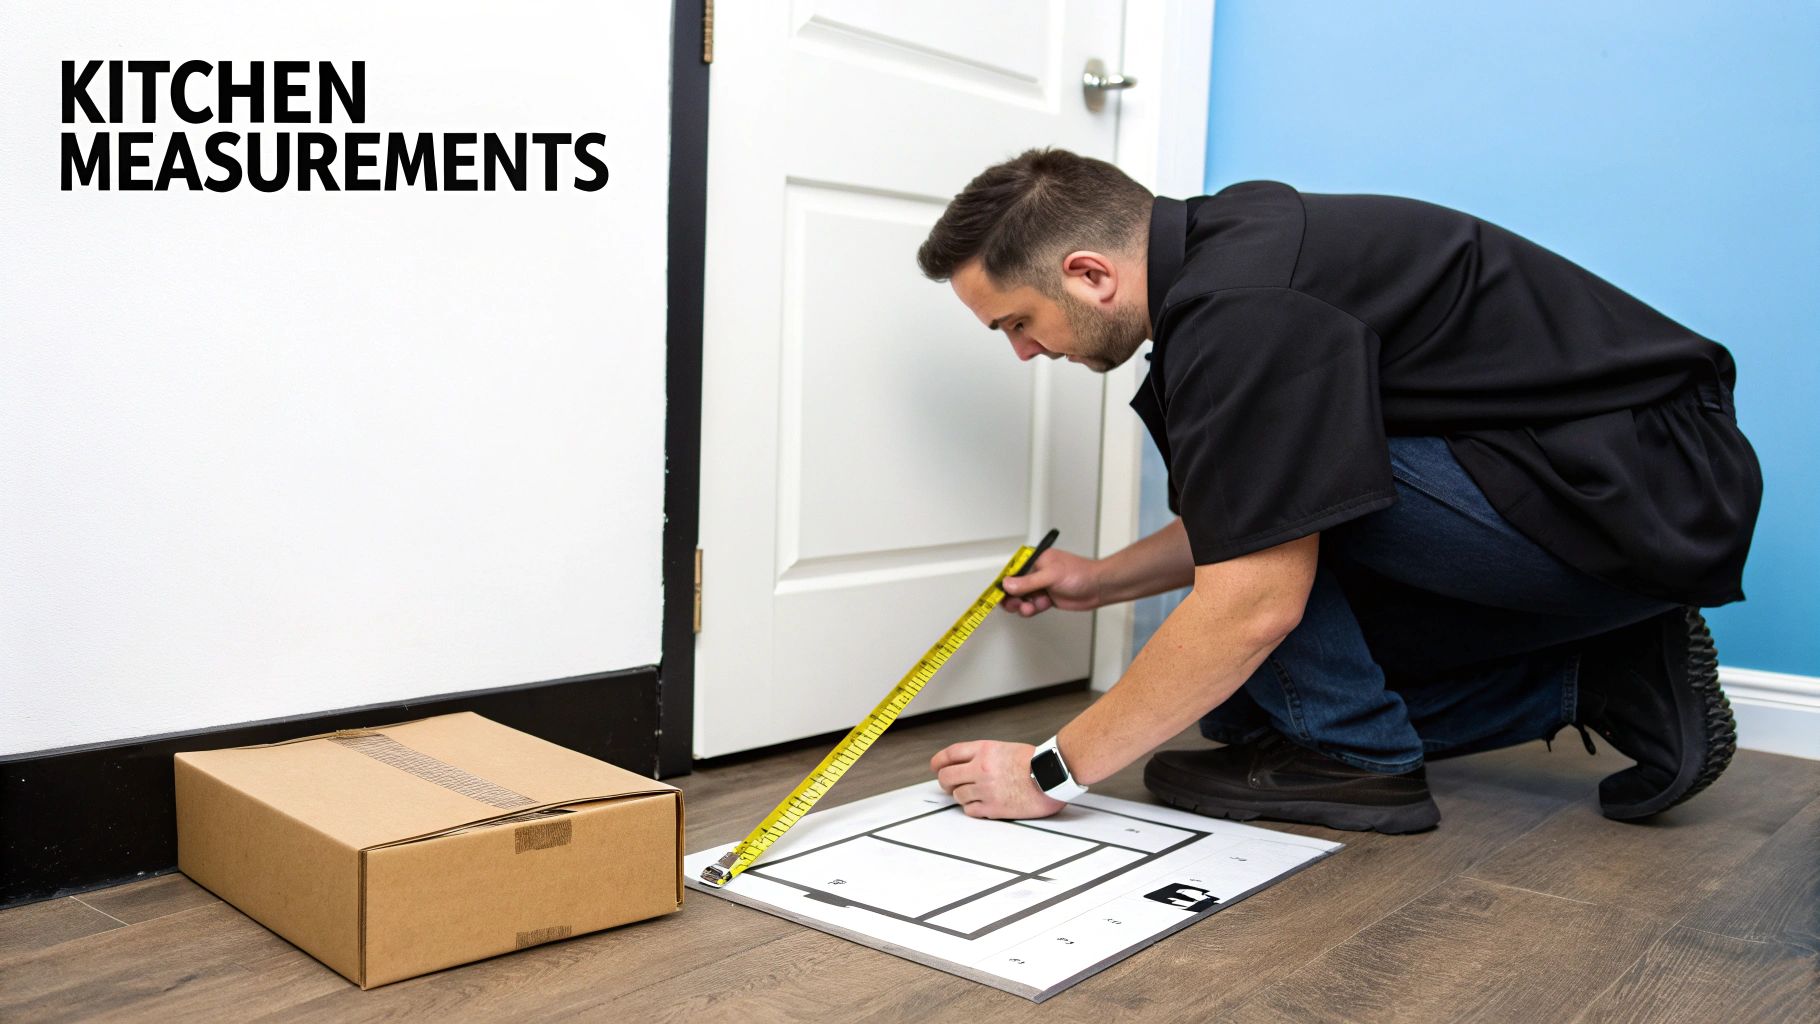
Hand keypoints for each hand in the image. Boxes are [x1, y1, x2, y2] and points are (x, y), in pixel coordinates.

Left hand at [930, 740, 1066, 818]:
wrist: (1054, 776)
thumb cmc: (1037, 762)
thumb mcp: (1005, 748)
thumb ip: (983, 755)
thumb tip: (965, 765)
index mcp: (984, 750)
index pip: (950, 754)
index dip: (938, 762)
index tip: (936, 767)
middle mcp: (981, 768)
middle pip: (947, 777)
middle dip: (945, 782)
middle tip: (949, 785)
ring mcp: (986, 789)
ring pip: (958, 795)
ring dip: (962, 795)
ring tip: (975, 794)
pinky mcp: (993, 808)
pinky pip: (970, 810)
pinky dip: (973, 808)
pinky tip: (982, 804)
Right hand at [999, 548, 1101, 616]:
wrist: (1098, 587)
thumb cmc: (1080, 573)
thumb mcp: (1051, 575)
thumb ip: (1028, 582)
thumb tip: (1007, 584)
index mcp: (1035, 560)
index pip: (1012, 571)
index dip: (1002, 584)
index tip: (996, 595)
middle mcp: (1036, 572)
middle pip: (1014, 587)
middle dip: (1012, 598)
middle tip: (1013, 605)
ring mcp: (1041, 586)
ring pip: (1022, 599)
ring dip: (1023, 605)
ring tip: (1028, 608)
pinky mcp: (1046, 598)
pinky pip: (1031, 606)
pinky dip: (1032, 609)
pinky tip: (1038, 607)